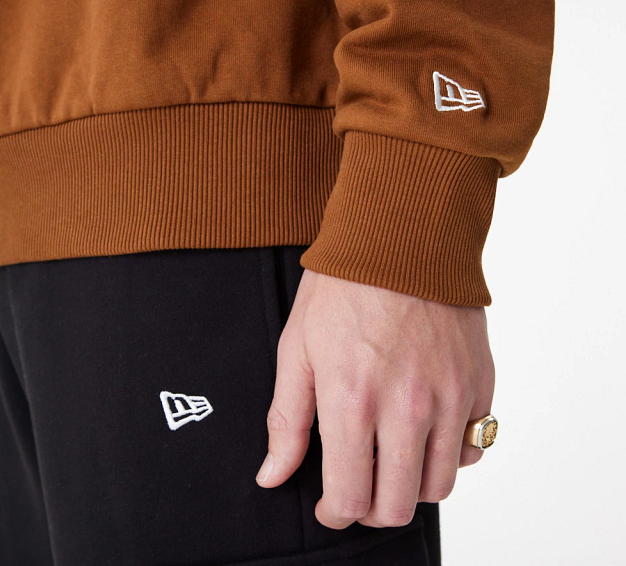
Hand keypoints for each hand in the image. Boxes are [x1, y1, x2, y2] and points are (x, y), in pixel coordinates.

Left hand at [255, 269, 494, 528]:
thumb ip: (287, 419)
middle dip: (372, 508)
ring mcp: (449, 397)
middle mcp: (406, 408)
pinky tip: (427, 430)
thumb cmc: (343, 288)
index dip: (336, 513)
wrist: (401, 239)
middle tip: (359, 487)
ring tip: (392, 459)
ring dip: (412, 485)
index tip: (331, 505)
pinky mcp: (479, 384)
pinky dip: (450, 452)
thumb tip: (273, 476)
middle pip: (398, 505)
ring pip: (440, 486)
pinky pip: (472, 446)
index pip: (351, 497)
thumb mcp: (297, 348)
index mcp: (352, 401)